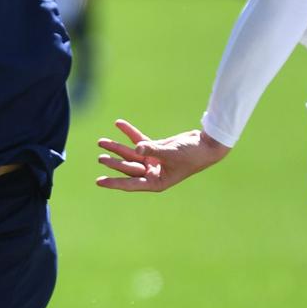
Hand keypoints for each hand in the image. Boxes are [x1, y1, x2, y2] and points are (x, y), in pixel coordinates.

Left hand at [95, 121, 229, 192]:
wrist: (207, 144)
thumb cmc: (192, 154)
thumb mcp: (170, 153)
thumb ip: (152, 149)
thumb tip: (136, 147)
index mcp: (156, 182)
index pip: (131, 183)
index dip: (114, 182)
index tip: (99, 182)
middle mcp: (153, 173)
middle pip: (128, 167)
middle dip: (114, 162)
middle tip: (100, 158)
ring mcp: (154, 161)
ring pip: (131, 154)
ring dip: (117, 147)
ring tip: (101, 142)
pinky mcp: (156, 149)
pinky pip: (139, 140)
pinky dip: (130, 132)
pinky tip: (119, 124)